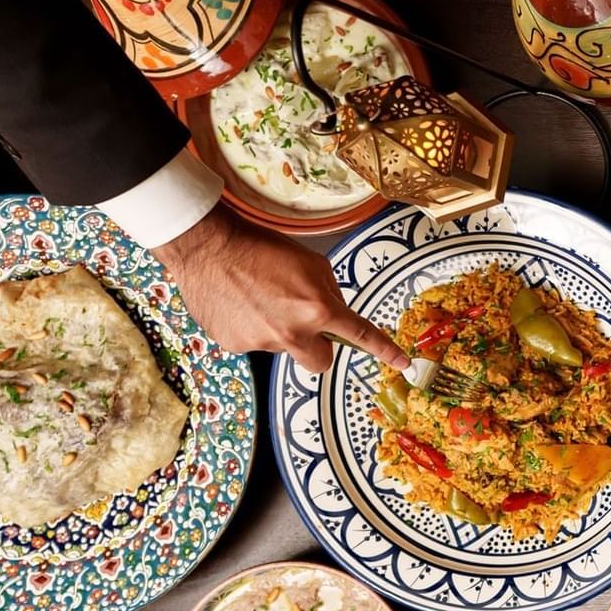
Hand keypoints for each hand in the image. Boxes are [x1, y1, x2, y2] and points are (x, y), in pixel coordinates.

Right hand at [152, 206, 405, 372]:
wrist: (207, 247)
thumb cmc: (260, 248)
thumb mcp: (311, 263)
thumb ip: (329, 293)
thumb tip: (335, 312)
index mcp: (317, 309)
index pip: (359, 335)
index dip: (384, 351)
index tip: (402, 363)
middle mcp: (291, 333)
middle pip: (320, 362)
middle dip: (318, 347)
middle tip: (305, 324)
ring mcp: (261, 343)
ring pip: (283, 346)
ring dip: (279, 329)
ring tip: (259, 298)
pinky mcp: (235, 345)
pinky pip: (254, 342)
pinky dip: (251, 327)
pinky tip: (241, 304)